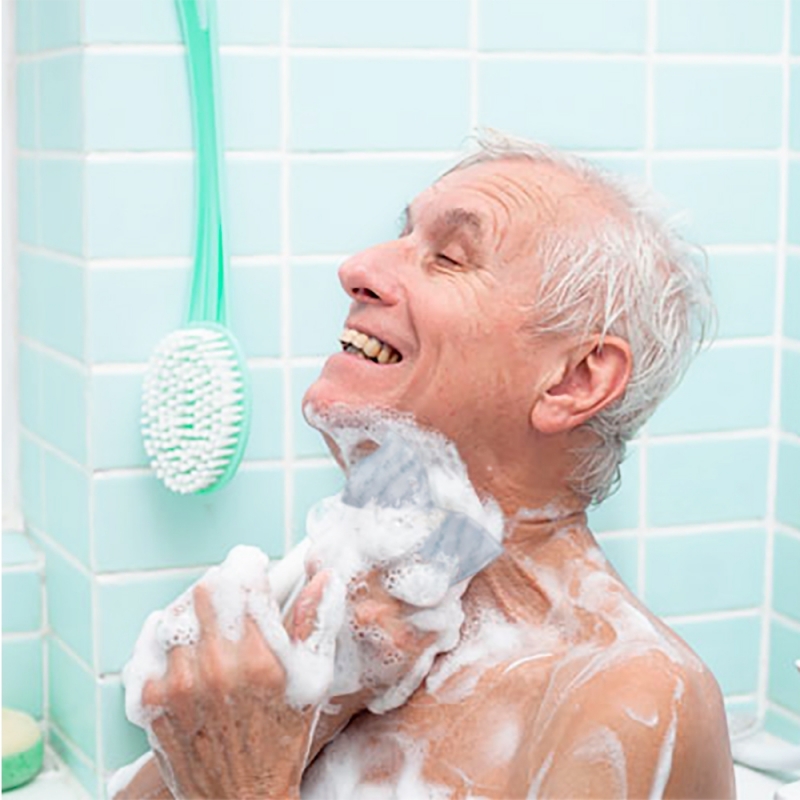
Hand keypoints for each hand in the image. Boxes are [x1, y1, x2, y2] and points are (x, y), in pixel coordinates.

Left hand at [141, 573, 331, 799]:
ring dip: (196, 613)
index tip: (252, 567)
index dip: (249, 565)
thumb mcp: (311, 684)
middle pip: (206, 589)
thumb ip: (314, 623)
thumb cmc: (280, 744)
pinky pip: (150, 647)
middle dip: (223, 585)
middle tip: (234, 598)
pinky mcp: (152, 703)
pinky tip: (184, 648)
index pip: (242, 579)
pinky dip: (166, 640)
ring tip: (212, 629)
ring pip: (177, 614)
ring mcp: (178, 686)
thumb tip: (322, 578)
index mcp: (258, 660)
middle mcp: (214, 669)